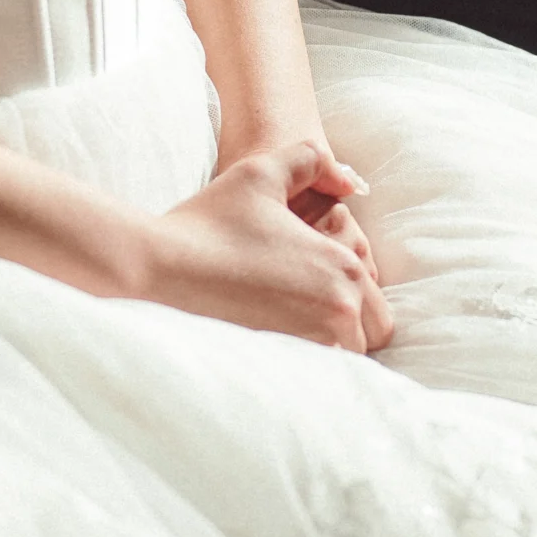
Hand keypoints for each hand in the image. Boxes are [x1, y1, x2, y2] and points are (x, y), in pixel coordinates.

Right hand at [147, 141, 392, 352]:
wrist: (159, 267)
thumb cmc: (210, 221)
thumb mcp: (262, 172)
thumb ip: (312, 160)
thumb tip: (348, 180)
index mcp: (342, 268)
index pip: (377, 296)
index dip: (350, 285)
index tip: (313, 276)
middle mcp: (337, 310)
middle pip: (371, 334)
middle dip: (351, 321)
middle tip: (308, 303)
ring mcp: (310, 344)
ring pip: (345, 357)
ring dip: (329, 343)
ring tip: (289, 320)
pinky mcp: (281, 369)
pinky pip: (315, 376)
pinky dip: (305, 363)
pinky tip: (274, 341)